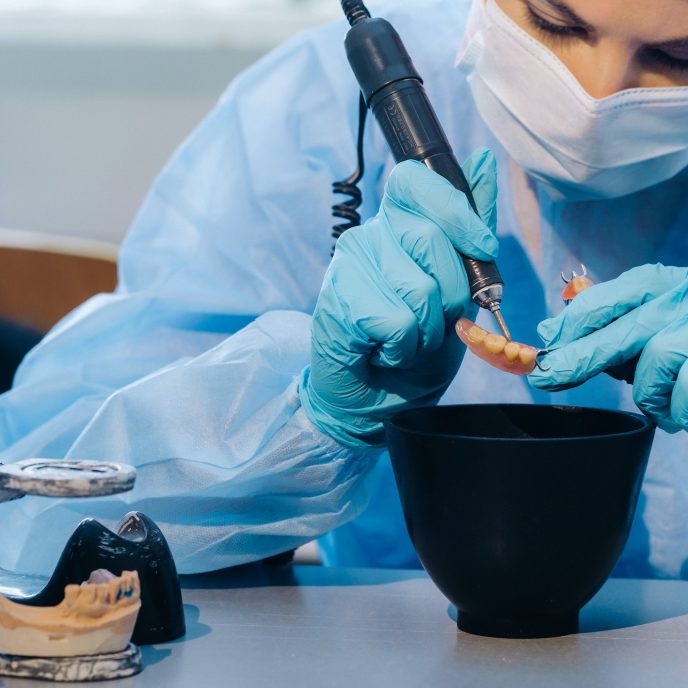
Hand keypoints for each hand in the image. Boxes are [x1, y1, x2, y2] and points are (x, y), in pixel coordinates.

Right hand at [299, 151, 498, 445]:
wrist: (376, 397)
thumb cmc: (415, 343)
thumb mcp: (457, 289)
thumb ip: (470, 229)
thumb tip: (485, 161)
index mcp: (397, 224)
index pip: (417, 180)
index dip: (456, 211)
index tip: (482, 250)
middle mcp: (369, 235)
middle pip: (430, 240)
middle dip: (453, 296)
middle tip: (432, 322)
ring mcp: (348, 267)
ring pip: (419, 288)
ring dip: (428, 331)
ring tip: (407, 341)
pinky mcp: (337, 302)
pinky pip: (398, 322)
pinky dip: (404, 348)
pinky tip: (385, 351)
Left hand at [529, 264, 687, 432]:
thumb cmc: (687, 324)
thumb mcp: (657, 308)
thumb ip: (610, 316)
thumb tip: (550, 330)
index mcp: (659, 283)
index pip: (602, 301)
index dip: (568, 326)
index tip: (546, 348)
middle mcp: (679, 299)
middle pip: (616, 333)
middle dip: (576, 360)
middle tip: (547, 378)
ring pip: (653, 365)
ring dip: (649, 395)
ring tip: (660, 405)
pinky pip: (684, 395)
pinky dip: (677, 410)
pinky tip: (680, 412)